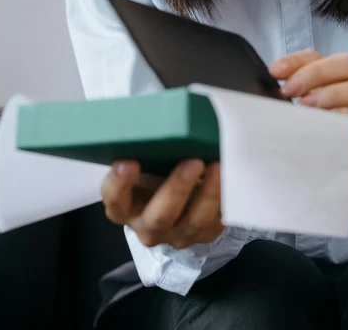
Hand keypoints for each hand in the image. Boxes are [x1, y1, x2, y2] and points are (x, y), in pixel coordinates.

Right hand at [101, 159, 223, 247]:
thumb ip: (147, 149)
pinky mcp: (206, 233)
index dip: (120, 183)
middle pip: (159, 215)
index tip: (128, 161)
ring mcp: (178, 233)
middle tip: (193, 162)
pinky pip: (218, 220)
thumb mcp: (144, 164)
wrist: (175, 200)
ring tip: (218, 167)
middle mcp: (149, 225)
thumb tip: (163, 114)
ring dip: (208, 193)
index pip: (116, 199)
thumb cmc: (155, 173)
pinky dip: (226, 199)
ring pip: (194, 221)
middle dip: (177, 188)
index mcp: (125, 207)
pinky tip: (232, 178)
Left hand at [269, 50, 347, 217]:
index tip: (274, 72)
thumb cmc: (323, 145)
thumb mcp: (303, 122)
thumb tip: (260, 100)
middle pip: (346, 65)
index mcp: (336, 82)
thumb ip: (289, 107)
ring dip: (333, 94)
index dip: (297, 60)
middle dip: (315, 73)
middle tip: (290, 91)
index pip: (319, 57)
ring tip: (307, 108)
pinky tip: (340, 131)